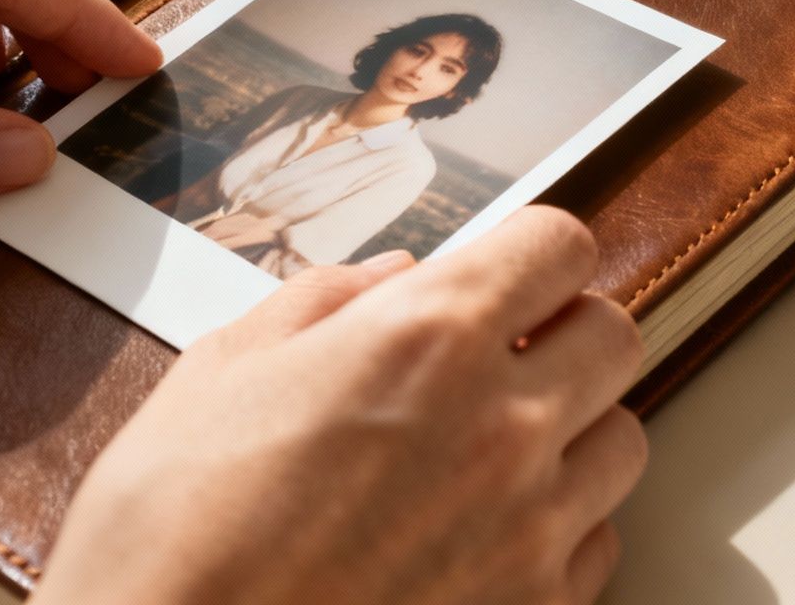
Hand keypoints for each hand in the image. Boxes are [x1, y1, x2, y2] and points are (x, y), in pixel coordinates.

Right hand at [40, 205, 647, 604]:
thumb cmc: (170, 531)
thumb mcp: (222, 369)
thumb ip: (323, 302)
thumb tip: (390, 279)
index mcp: (428, 338)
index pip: (563, 246)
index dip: (530, 254)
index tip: (501, 274)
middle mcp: (504, 426)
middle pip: (615, 336)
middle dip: (562, 334)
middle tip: (496, 357)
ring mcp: (530, 531)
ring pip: (623, 443)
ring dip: (570, 432)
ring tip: (486, 453)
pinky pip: (596, 548)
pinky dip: (557, 532)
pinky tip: (478, 535)